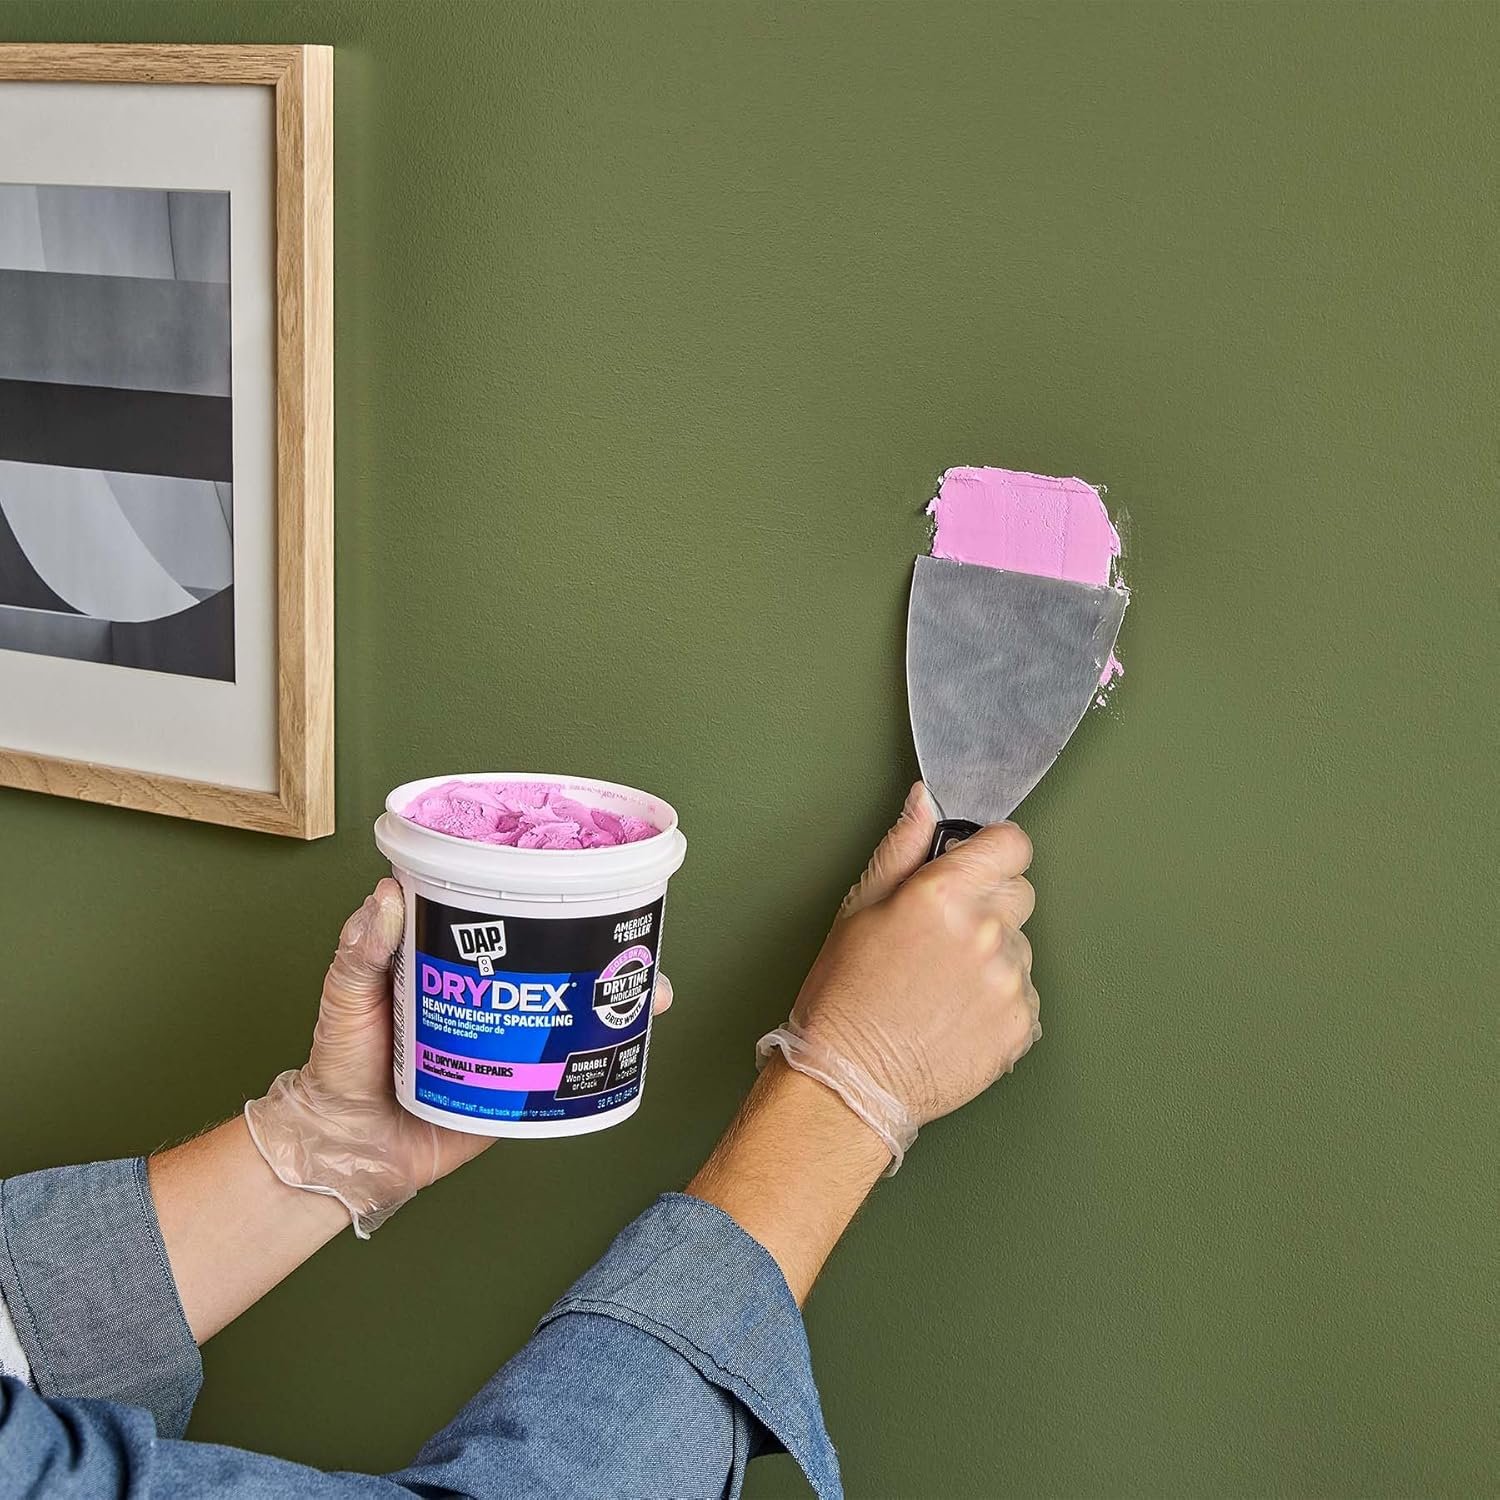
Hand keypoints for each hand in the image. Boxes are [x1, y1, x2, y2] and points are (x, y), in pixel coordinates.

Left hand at [245, 879, 674, 1234]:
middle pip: (552, 958)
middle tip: (629, 928)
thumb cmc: (338, 1065)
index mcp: (450, 961)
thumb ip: (361, 949)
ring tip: (650, 986)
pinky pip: (563, 1069)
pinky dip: (599, 1056)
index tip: (575, 866)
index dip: (538, 891)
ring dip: (616, 997)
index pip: (500, 915)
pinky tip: (627, 1041)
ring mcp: (507, 1040)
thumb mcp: (343, 995)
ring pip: (570, 1008)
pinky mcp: (517, 1087)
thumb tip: (387, 894)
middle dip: (599, 943)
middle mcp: (488, 994)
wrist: (346, 1149)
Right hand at [785, 782, 1039, 1132]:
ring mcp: (1010, 982)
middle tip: (942, 937)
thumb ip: (902, 847)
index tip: (976, 866)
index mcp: (945, 894)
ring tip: (941, 986)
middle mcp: (986, 933)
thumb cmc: (846, 996)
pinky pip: (1024, 996)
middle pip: (1020, 893)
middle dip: (989, 904)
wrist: (851, 1081)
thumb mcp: (859, 907)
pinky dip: (997, 1003)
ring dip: (992, 957)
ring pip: (1021, 948)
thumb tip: (924, 800)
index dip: (992, 852)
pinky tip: (956, 1015)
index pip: (1011, 845)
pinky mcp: (1022, 1026)